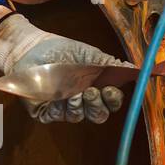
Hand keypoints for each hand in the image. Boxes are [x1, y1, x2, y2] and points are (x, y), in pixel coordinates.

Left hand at [0, 13, 128, 123]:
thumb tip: (132, 69)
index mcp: (95, 88)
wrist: (31, 47)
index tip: (110, 89)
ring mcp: (63, 108)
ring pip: (78, 117)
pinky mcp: (45, 112)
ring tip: (74, 93)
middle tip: (91, 92)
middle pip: (98, 115)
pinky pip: (57, 116)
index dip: (113, 100)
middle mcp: (82, 101)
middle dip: (98, 106)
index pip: (110, 102)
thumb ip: (110, 65)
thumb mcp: (89, 54)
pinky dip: (61, 108)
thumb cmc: (61, 50)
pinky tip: (60, 98)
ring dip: (79, 106)